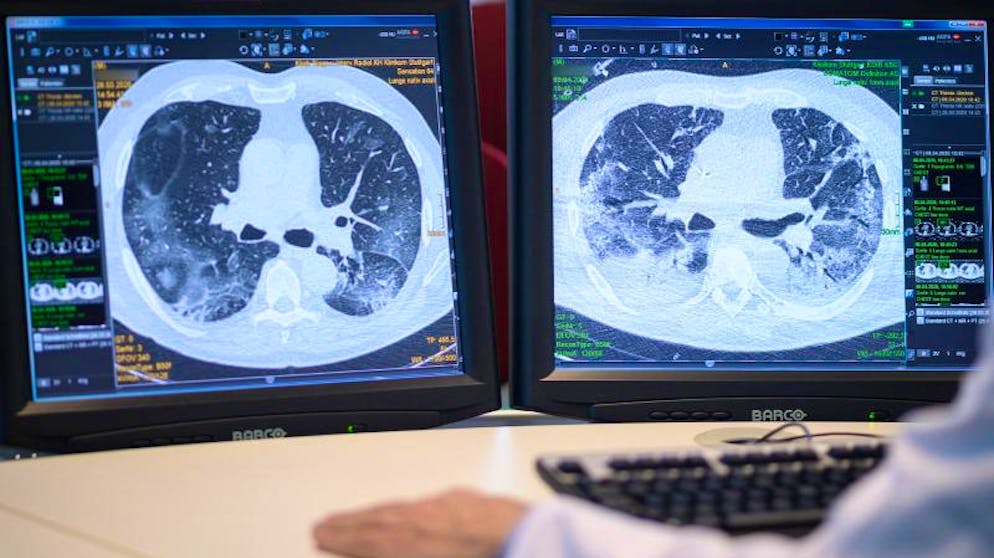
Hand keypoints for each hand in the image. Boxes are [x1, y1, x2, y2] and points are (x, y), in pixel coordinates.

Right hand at [313, 488, 527, 557]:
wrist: (545, 546)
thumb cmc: (493, 557)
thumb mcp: (421, 550)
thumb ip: (395, 547)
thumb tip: (376, 547)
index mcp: (416, 542)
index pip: (370, 541)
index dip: (342, 540)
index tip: (320, 536)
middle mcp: (431, 519)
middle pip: (382, 519)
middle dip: (352, 523)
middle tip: (327, 525)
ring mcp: (455, 507)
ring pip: (405, 507)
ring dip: (378, 512)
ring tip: (360, 517)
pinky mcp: (477, 504)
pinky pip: (431, 502)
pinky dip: (411, 507)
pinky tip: (409, 510)